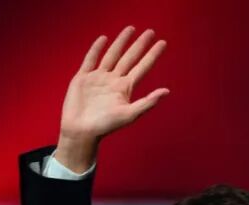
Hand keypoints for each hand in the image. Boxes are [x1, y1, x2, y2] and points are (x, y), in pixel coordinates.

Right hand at [55, 27, 169, 171]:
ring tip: (130, 29)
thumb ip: (147, 102)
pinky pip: (91, 59)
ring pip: (112, 55)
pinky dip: (96, 49)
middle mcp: (113, 81)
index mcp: (125, 88)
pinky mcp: (83, 78)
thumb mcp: (129, 115)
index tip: (162, 43)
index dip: (152, 55)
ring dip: (121, 42)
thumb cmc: (106, 126)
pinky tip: (104, 39)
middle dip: (139, 45)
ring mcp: (98, 78)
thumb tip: (167, 91)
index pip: (142, 67)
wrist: (81, 131)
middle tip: (150, 31)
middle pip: (129, 58)